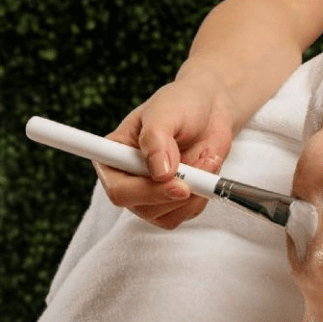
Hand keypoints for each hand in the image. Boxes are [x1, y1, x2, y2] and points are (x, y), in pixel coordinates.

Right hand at [96, 67, 236, 228]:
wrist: (209, 110)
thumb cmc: (181, 104)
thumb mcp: (165, 112)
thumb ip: (156, 139)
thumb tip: (160, 173)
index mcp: (113, 157)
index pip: (118, 189)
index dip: (144, 191)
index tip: (175, 181)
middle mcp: (128, 180)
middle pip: (142, 208)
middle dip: (174, 193)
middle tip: (199, 172)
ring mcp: (150, 195)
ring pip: (166, 217)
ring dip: (193, 193)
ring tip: (203, 160)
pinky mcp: (173, 203)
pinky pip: (187, 212)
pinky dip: (203, 195)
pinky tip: (206, 170)